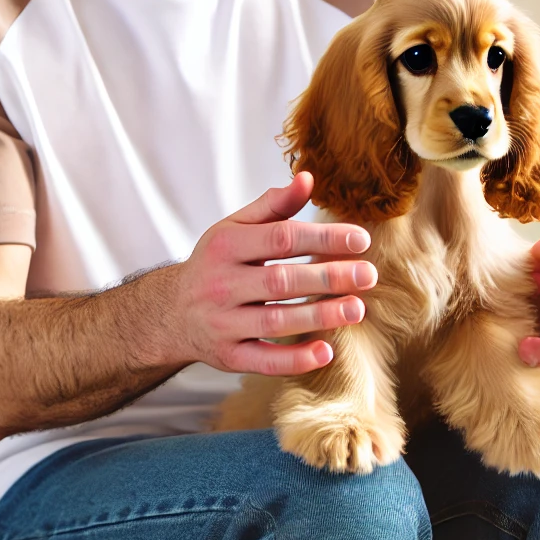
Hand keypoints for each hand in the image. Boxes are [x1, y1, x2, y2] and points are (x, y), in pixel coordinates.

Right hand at [167, 172, 376, 376]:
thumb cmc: (215, 264)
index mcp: (225, 246)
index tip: (360, 240)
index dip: (322, 238)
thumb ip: (273, 206)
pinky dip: (294, 359)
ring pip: (275, 322)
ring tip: (357, 309)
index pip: (280, 238)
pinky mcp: (228, 357)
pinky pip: (264, 361)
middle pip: (280, 281)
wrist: (170, 312)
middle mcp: (220, 285)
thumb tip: (307, 178)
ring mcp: (222, 324)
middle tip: (369, 275)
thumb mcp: (234, 228)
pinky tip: (327, 351)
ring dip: (319, 316)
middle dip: (327, 278)